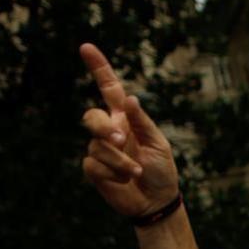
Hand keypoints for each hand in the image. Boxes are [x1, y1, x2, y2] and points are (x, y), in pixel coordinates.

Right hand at [78, 44, 178, 217]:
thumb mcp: (158, 143)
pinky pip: (93, 165)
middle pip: (91, 118)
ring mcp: (100, 150)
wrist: (157, 201)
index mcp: (126, 119)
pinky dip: (113, 173)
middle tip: (121, 141)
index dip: (98, 68)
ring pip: (97, 146)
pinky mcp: (94, 169)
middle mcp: (110, 131)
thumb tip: (129, 98)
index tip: (86, 47)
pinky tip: (125, 180)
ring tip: (136, 172)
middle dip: (103, 129)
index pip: (109, 89)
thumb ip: (141, 121)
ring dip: (120, 161)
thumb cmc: (162, 170)